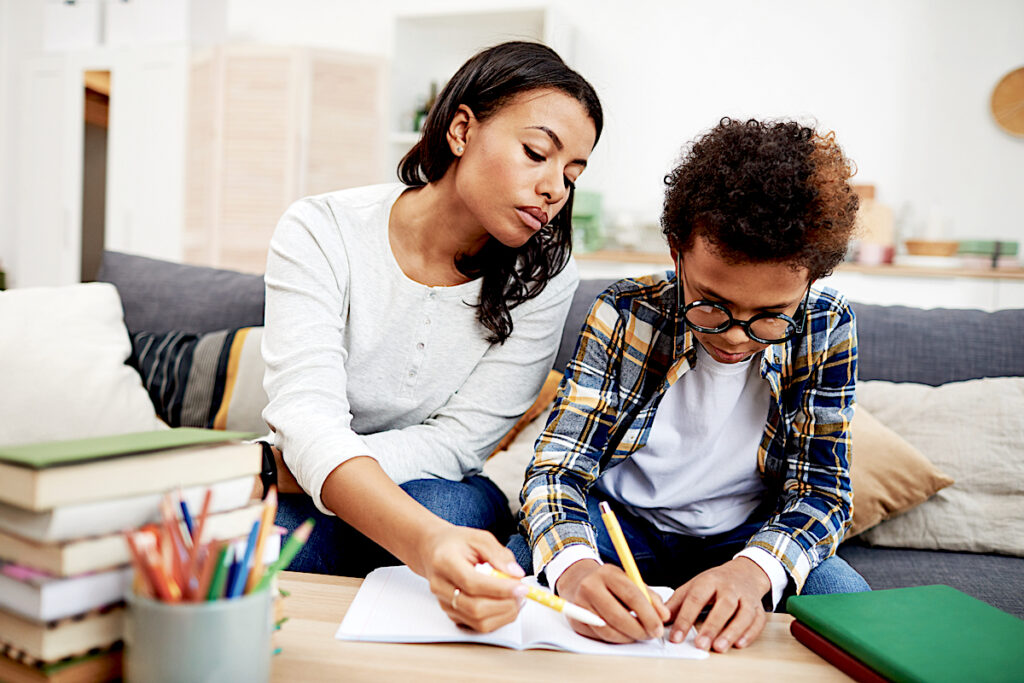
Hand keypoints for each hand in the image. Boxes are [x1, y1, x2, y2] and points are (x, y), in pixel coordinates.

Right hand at [417, 524, 527, 632]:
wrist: (433, 551)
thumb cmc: (457, 543)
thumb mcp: (479, 538)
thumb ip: (499, 554)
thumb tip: (516, 574)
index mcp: (445, 562)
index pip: (473, 583)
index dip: (500, 588)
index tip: (521, 587)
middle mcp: (441, 586)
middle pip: (475, 607)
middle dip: (505, 604)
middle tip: (522, 593)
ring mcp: (444, 603)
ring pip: (477, 621)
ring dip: (504, 614)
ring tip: (516, 599)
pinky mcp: (452, 614)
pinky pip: (477, 625)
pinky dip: (497, 618)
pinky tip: (505, 604)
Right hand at [555, 559, 669, 642]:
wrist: (578, 580)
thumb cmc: (609, 582)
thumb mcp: (629, 580)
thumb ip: (649, 596)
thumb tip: (663, 616)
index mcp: (608, 573)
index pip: (631, 596)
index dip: (648, 615)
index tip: (658, 627)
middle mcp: (590, 587)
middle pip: (618, 616)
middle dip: (639, 630)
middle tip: (650, 635)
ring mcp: (580, 605)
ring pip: (608, 630)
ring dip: (628, 638)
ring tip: (638, 635)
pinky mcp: (575, 621)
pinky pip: (599, 637)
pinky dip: (615, 639)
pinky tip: (623, 634)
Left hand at [664, 557, 769, 652]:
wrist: (744, 572)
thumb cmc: (715, 582)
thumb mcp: (693, 586)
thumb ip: (676, 603)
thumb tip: (659, 619)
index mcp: (709, 581)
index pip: (696, 599)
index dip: (685, 619)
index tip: (676, 637)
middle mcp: (729, 588)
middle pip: (723, 605)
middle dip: (711, 626)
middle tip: (700, 645)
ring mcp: (746, 597)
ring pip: (743, 614)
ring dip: (732, 632)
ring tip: (718, 647)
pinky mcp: (758, 608)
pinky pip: (757, 621)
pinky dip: (750, 633)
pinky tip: (739, 644)